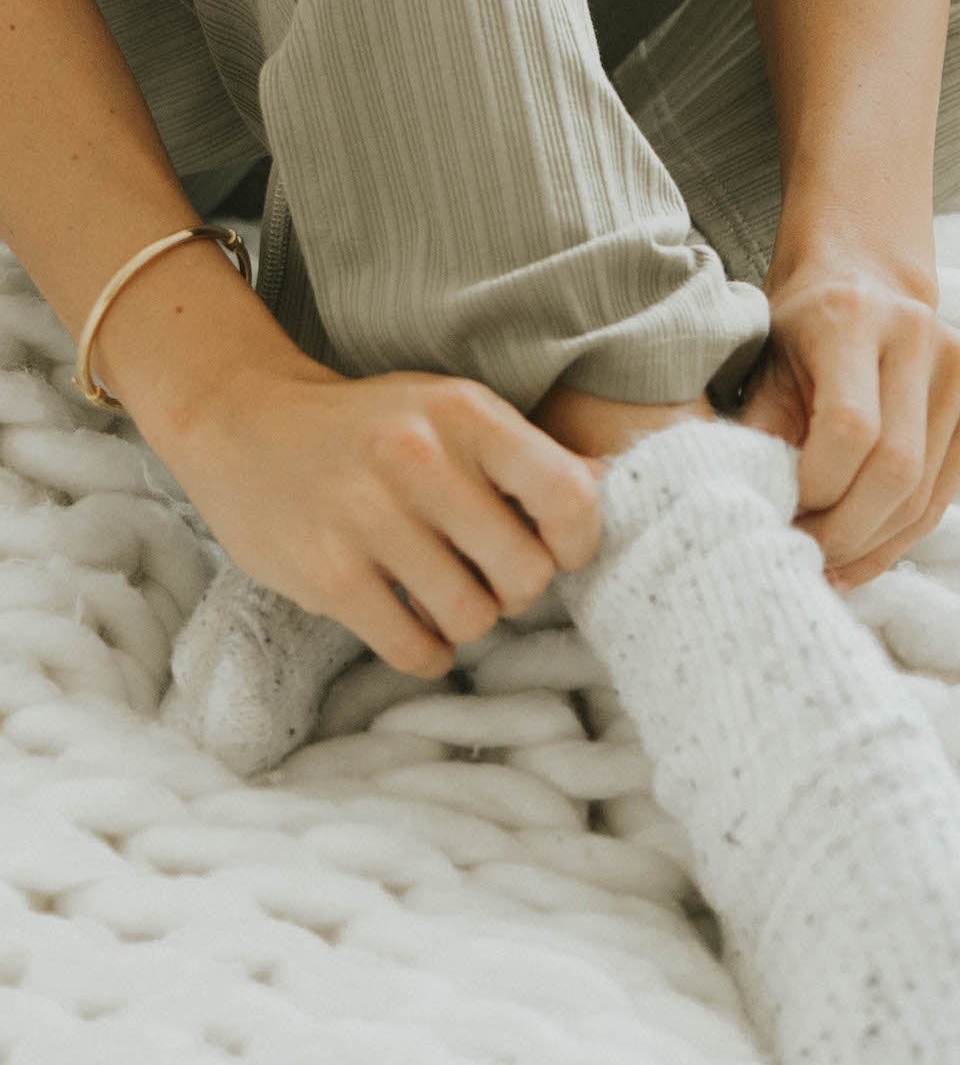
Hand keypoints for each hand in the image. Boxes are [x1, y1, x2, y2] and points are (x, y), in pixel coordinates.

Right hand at [149, 354, 602, 678]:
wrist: (244, 422)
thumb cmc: (371, 426)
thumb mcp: (450, 412)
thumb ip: (524, 454)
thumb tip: (611, 490)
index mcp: (465, 412)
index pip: (569, 496)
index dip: (577, 541)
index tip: (554, 548)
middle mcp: (420, 458)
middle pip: (527, 574)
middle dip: (517, 588)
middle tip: (488, 575)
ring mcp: (369, 517)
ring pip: (474, 619)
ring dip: (469, 621)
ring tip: (446, 594)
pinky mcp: (327, 573)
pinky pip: (415, 649)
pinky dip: (428, 652)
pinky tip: (414, 626)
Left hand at [736, 246, 959, 589]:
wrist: (862, 282)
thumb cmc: (800, 334)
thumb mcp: (764, 371)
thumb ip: (757, 436)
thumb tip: (751, 513)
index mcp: (853, 317)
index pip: (850, 427)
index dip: (815, 487)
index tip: (780, 512)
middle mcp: (918, 335)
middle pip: (896, 469)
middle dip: (844, 531)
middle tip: (800, 553)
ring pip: (923, 496)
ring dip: (870, 545)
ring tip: (826, 562)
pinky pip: (944, 496)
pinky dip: (900, 535)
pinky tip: (861, 549)